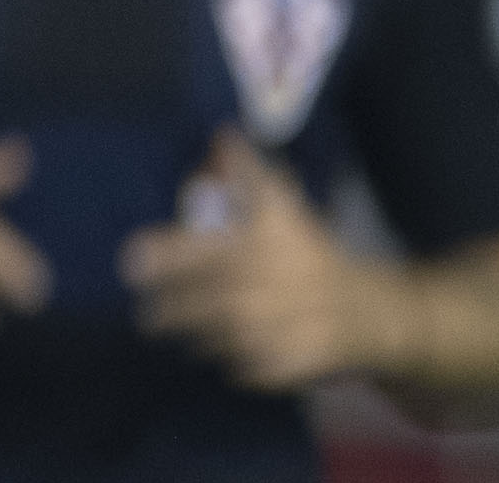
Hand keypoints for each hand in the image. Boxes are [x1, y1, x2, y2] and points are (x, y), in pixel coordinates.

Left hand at [126, 132, 386, 391]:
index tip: (129, 265)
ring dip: (195, 336)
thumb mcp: (283, 208)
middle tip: (148, 316)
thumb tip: (223, 130)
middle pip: (184, 309)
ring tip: (188, 332)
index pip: (188, 255)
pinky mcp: (278, 368)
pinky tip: (234, 350)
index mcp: (247, 251)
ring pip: (205, 341)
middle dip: (161, 314)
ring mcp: (265, 335)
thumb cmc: (313, 253)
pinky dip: (231, 362)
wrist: (368, 311)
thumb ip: (246, 171)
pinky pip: (236, 369)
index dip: (156, 259)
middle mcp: (251, 294)